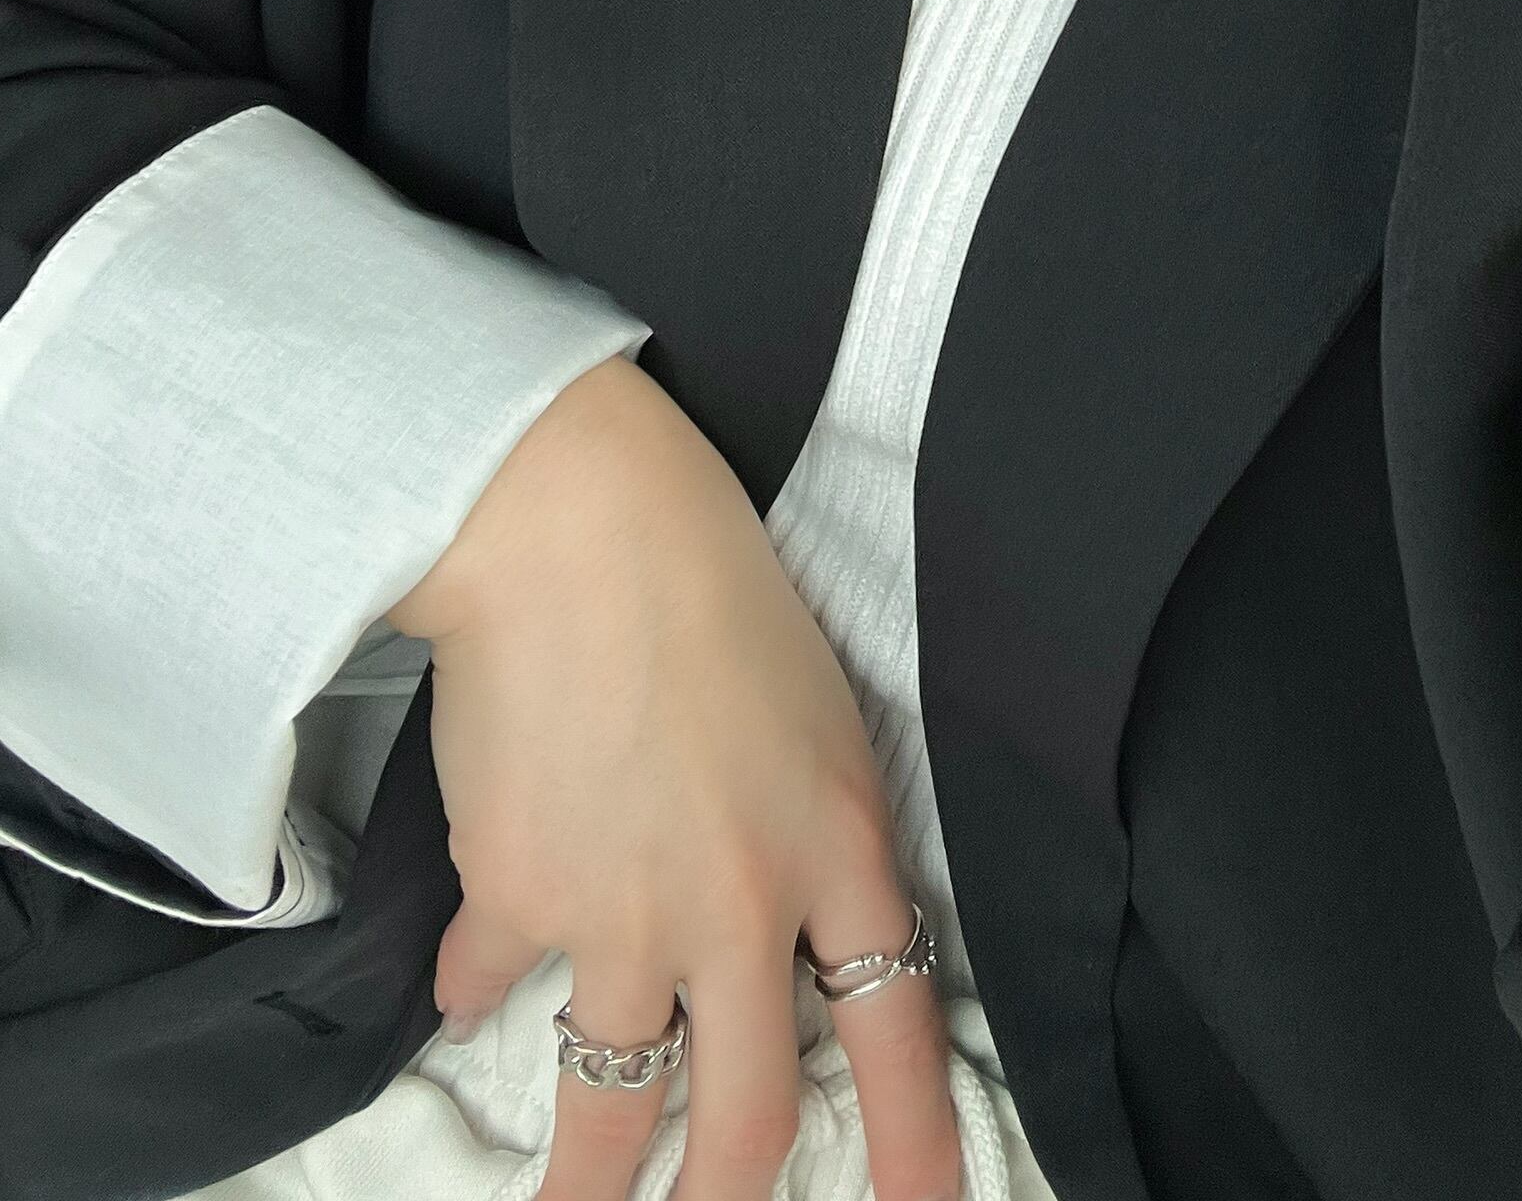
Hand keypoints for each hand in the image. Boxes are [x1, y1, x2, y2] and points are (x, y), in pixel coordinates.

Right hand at [386, 352, 960, 1200]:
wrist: (575, 525)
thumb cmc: (703, 583)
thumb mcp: (810, 712)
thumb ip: (802, 833)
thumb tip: (764, 925)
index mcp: (841, 843)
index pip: (900, 1024)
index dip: (915, 1141)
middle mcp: (743, 904)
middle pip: (747, 1115)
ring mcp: (627, 916)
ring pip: (611, 1106)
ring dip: (586, 1185)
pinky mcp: (518, 898)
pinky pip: (488, 984)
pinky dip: (474, 995)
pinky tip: (467, 994)